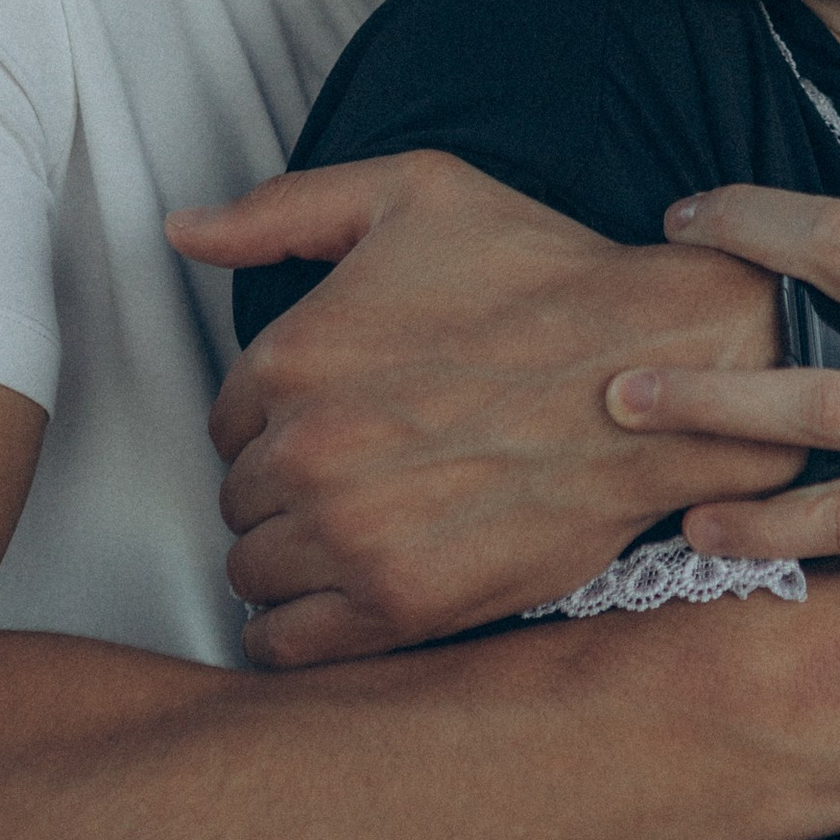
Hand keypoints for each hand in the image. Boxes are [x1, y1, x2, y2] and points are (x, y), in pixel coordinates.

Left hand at [173, 152, 790, 666]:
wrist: (656, 368)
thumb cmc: (543, 275)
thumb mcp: (410, 194)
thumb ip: (281, 210)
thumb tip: (184, 228)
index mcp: (293, 353)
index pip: (226, 421)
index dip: (276, 423)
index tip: (329, 422)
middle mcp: (307, 450)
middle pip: (239, 499)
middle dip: (283, 489)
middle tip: (353, 476)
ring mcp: (351, 534)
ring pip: (253, 570)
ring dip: (288, 558)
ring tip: (352, 535)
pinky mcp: (402, 604)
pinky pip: (286, 644)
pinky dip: (292, 632)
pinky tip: (331, 602)